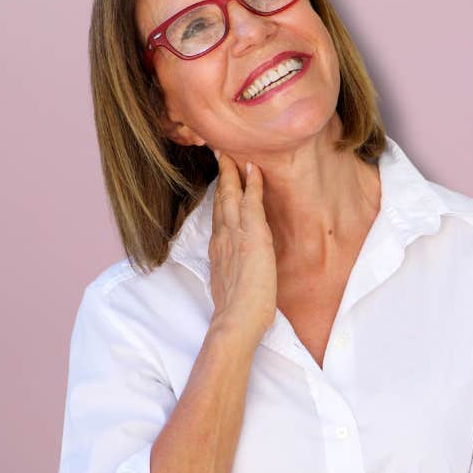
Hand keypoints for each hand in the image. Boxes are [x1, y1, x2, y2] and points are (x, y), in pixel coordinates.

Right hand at [208, 151, 276, 342]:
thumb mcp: (229, 285)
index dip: (219, 196)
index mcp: (218, 249)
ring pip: (231, 196)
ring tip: (232, 151)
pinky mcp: (252, 237)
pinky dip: (252, 184)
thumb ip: (231, 270)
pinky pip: (251, 203)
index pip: (218, 215)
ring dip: (232, 172)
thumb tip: (235, 268)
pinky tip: (253, 168)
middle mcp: (223, 238)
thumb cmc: (237, 312)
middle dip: (221, 176)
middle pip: (220, 200)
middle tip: (219, 153)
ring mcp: (235, 235)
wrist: (236, 320)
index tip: (220, 180)